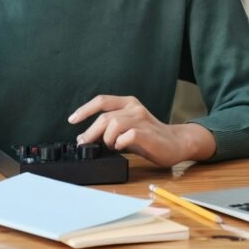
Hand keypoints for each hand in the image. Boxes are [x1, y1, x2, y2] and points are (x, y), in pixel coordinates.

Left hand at [69, 95, 215, 166]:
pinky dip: (119, 143)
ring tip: (111, 146)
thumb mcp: (127, 129)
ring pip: (113, 124)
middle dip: (90, 132)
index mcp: (128, 103)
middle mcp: (134, 108)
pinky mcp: (148, 133)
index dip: (84, 110)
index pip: (102, 101)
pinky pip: (127, 135)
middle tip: (85, 143)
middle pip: (104, 117)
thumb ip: (109, 130)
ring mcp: (142, 119)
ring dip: (106, 139)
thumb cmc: (150, 137)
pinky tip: (121, 147)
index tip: (72, 120)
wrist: (176, 143)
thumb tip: (86, 138)